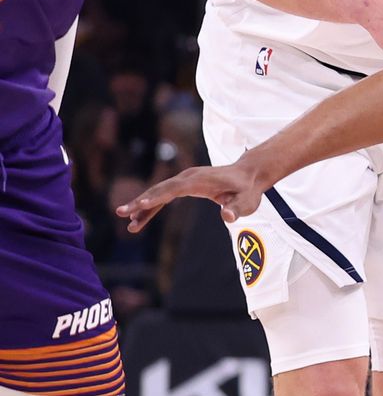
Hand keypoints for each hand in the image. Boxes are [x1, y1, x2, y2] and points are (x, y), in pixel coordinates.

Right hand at [117, 163, 265, 231]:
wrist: (249, 175)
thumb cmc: (248, 190)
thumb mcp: (247, 201)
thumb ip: (238, 208)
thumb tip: (227, 217)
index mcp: (200, 180)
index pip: (174, 188)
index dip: (157, 196)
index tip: (140, 204)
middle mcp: (188, 177)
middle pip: (160, 189)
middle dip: (141, 201)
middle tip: (122, 213)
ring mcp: (185, 180)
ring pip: (158, 192)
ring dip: (142, 206)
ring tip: (126, 220)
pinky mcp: (184, 186)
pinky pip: (163, 196)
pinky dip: (151, 206)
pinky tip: (139, 219)